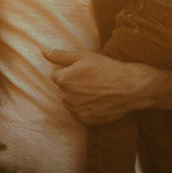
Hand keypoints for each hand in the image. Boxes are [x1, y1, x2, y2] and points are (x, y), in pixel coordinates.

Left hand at [41, 48, 171, 125]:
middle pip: (63, 89)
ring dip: (78, 97)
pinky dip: (86, 108)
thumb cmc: (106, 68)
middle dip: (73, 84)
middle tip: (92, 80)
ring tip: (96, 90)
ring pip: (71, 101)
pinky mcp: (85, 120)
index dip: (70, 70)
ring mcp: (76, 110)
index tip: (84, 70)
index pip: (56, 75)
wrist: (128, 87)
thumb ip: (60, 55)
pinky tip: (98, 101)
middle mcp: (66, 97)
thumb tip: (42, 51)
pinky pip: (79, 113)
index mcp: (63, 80)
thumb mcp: (83, 56)